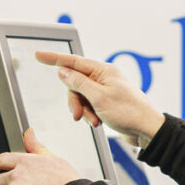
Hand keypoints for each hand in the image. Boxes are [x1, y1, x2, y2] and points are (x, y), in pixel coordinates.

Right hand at [35, 49, 162, 141]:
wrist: (146, 129)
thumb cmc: (129, 112)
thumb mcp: (98, 97)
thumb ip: (78, 83)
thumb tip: (63, 71)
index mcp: (103, 70)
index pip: (73, 61)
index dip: (54, 59)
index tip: (38, 55)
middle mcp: (104, 77)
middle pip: (75, 83)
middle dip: (75, 100)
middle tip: (79, 114)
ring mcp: (105, 89)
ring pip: (81, 96)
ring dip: (83, 110)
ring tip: (93, 121)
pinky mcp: (107, 101)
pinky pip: (89, 105)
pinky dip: (90, 114)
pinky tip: (98, 122)